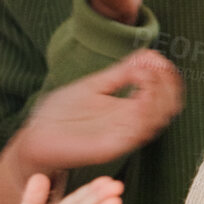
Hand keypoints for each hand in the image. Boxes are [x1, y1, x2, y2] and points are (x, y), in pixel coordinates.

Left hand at [21, 50, 183, 169]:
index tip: (159, 58)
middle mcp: (130, 124)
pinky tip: (138, 94)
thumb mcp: (94, 85)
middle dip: (168, 84)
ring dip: (159, 96)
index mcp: (128, 109)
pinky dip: (144, 113)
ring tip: (146, 76)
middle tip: (157, 67)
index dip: (169, 76)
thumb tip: (148, 55)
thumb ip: (120, 73)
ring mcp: (121, 136)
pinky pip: (136, 133)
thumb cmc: (60, 114)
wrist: (35, 137)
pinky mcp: (109, 148)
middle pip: (168, 108)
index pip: (164, 96)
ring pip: (157, 120)